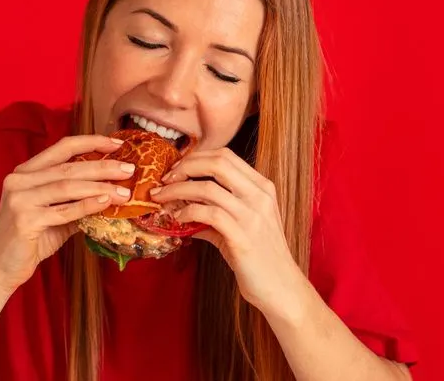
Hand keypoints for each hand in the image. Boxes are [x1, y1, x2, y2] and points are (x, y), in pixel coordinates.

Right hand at [0, 135, 133, 292]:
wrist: (1, 269)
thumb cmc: (30, 240)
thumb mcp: (55, 214)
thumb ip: (76, 200)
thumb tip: (113, 190)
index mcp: (25, 172)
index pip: (62, 148)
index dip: (91, 142)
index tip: (117, 144)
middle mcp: (19, 180)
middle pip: (69, 167)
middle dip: (103, 166)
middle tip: (129, 169)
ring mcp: (19, 199)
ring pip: (67, 186)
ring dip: (100, 187)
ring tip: (124, 191)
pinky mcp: (24, 220)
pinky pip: (64, 211)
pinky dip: (87, 205)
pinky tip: (106, 202)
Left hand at [150, 147, 307, 317]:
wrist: (281, 287)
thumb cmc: (261, 256)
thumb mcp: (243, 224)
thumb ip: (217, 210)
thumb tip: (183, 206)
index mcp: (262, 187)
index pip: (225, 155)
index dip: (196, 157)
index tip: (176, 169)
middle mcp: (259, 196)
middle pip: (217, 163)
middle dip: (185, 167)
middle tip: (165, 179)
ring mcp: (252, 216)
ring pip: (207, 188)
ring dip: (177, 191)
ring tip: (162, 198)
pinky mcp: (242, 237)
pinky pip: (207, 214)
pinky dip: (187, 212)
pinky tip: (178, 219)